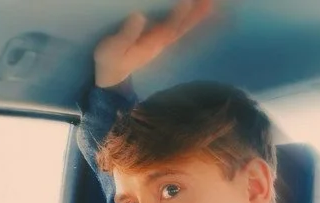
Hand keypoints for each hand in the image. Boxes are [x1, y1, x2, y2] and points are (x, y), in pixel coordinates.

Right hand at [94, 0, 213, 87]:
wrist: (113, 78)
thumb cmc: (110, 62)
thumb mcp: (113, 49)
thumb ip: (126, 34)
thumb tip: (139, 16)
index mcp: (151, 44)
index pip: (168, 28)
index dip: (179, 16)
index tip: (188, 2)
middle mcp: (160, 44)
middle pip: (181, 28)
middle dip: (195, 16)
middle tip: (209, 2)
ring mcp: (161, 43)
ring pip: (182, 29)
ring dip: (196, 18)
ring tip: (208, 5)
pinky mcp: (159, 41)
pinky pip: (177, 29)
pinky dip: (188, 22)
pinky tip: (195, 15)